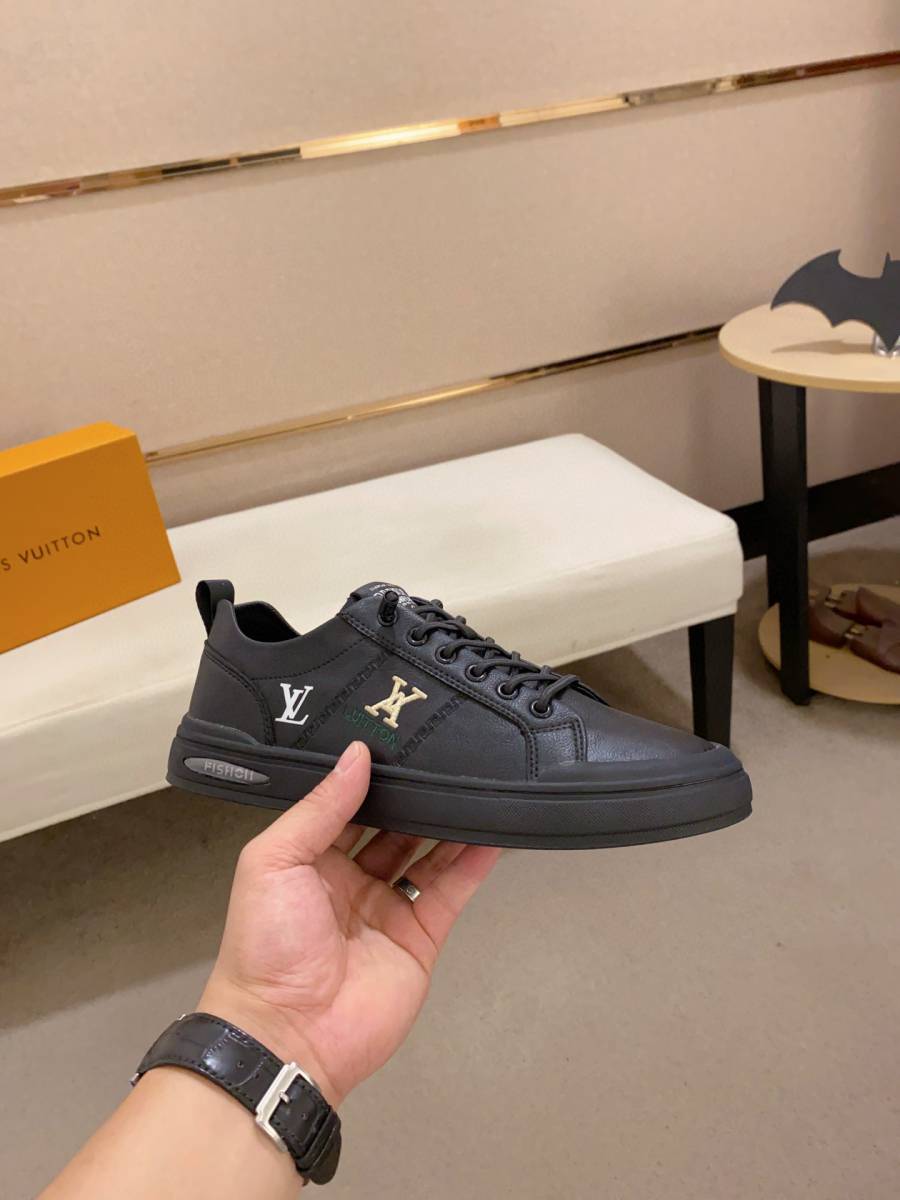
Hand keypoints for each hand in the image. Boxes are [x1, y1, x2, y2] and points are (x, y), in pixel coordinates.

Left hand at [199, 741, 499, 1106]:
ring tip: (475, 783)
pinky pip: (450, 891)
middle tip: (443, 754)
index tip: (398, 740)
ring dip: (448, 823)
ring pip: (426, 854)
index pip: (346, 807)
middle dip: (414, 796)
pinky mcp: (421, 938)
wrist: (287, 1035)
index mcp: (309, 860)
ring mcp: (388, 909)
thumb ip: (319, 808)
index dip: (370, 777)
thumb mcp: (274, 861)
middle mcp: (350, 880)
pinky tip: (491, 831)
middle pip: (392, 827)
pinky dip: (472, 862)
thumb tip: (356, 755)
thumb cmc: (266, 943)